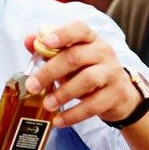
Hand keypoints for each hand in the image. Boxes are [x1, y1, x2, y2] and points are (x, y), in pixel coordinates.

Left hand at [23, 23, 142, 127]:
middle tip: (32, 86)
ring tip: (47, 104)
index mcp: (90, 39)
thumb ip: (49, 50)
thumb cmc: (88, 71)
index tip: (45, 42)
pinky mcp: (115, 95)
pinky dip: (73, 114)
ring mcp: (112, 73)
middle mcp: (103, 52)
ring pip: (87, 80)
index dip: (62, 34)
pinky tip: (58, 120)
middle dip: (50, 72)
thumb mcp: (70, 59)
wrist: (120, 94)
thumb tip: (29, 40)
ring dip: (63, 93)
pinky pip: (93, 105)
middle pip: (76, 57)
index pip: (79, 29)